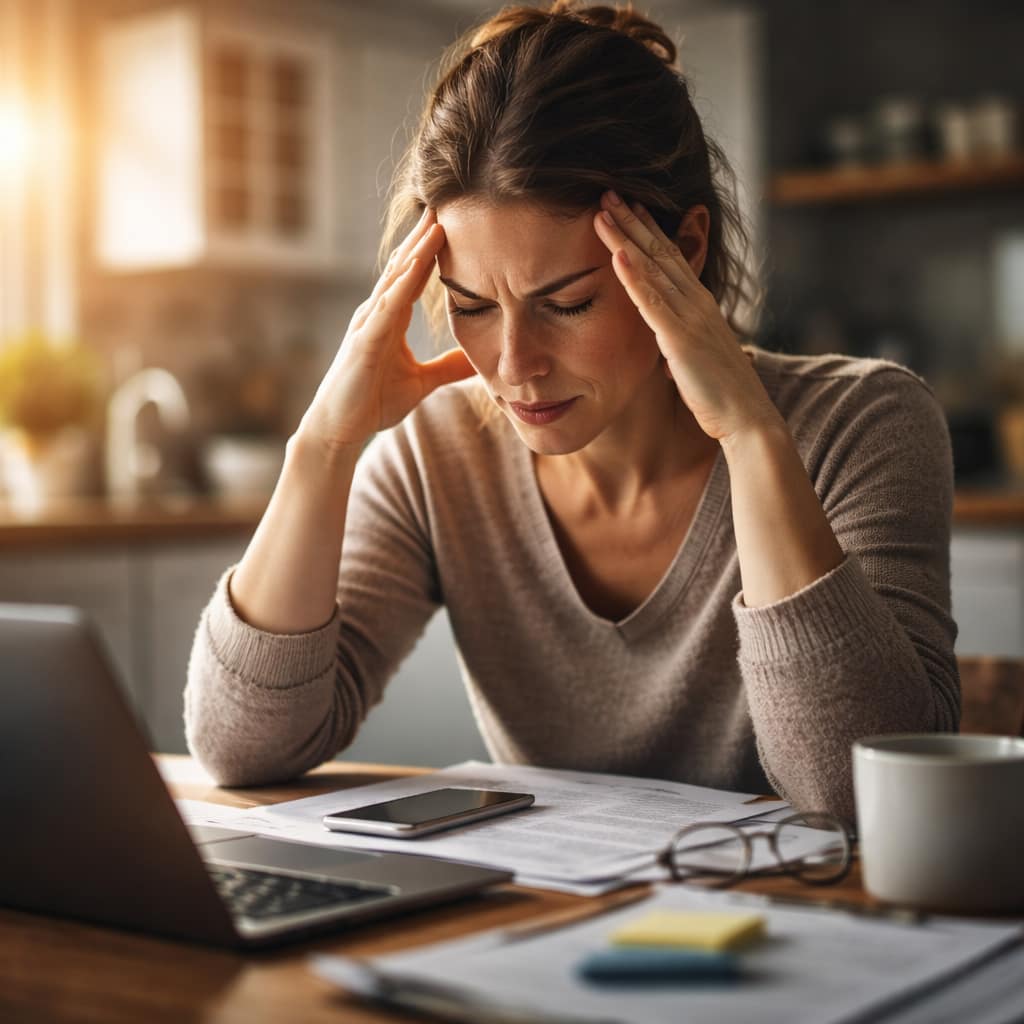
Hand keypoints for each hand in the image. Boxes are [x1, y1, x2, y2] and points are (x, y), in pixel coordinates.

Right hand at [298, 209, 474, 452]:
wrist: (339, 430)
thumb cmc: (371, 403)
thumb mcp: (421, 382)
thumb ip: (447, 368)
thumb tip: (476, 360)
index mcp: (389, 320)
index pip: (413, 276)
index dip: (431, 249)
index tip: (451, 222)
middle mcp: (376, 314)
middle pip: (403, 266)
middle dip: (423, 236)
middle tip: (445, 203)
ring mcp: (368, 325)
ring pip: (395, 279)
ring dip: (416, 251)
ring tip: (437, 222)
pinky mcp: (364, 342)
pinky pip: (387, 306)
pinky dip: (402, 284)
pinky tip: (416, 264)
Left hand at [593, 192, 777, 442]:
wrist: (747, 419)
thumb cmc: (723, 397)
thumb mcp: (699, 359)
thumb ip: (684, 344)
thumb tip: (671, 348)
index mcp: (700, 306)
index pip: (671, 259)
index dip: (648, 231)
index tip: (629, 207)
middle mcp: (697, 303)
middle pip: (660, 252)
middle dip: (633, 221)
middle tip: (608, 191)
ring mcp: (690, 318)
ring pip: (653, 268)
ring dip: (626, 238)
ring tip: (602, 210)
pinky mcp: (681, 339)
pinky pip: (652, 303)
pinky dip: (634, 277)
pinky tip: (617, 255)